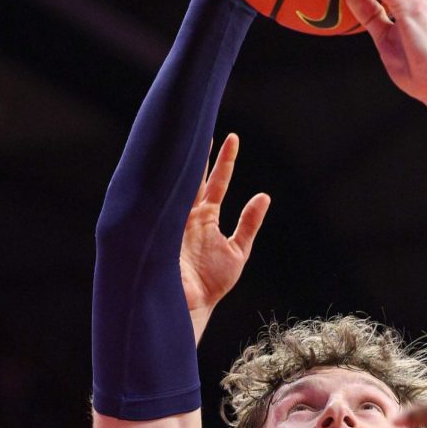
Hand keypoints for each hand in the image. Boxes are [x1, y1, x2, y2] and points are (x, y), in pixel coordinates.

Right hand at [180, 133, 269, 329]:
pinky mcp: (163, 230)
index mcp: (203, 218)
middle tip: (201, 121)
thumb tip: (264, 195)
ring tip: (188, 132)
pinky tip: (175, 165)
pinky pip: (165, 203)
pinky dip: (169, 185)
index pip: (215, 182)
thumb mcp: (238, 251)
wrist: (189, 306)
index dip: (224, 161)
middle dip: (197, 150)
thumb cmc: (211, 284)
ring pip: (179, 182)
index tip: (232, 137)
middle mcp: (186, 214)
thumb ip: (249, 223)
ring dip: (184, 160)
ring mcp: (172, 219)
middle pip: (193, 175)